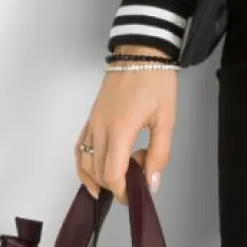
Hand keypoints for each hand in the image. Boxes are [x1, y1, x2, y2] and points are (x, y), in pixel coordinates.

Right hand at [75, 47, 177, 204]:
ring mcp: (93, 122)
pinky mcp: (91, 117)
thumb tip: (152, 183)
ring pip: (84, 162)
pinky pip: (80, 146)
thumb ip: (159, 154)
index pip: (112, 175)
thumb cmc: (156, 81)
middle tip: (139, 176)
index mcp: (120, 130)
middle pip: (97, 172)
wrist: (140, 52)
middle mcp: (100, 128)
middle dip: (116, 185)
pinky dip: (84, 163)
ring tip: (118, 182)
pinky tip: (94, 171)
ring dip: (98, 178)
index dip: (123, 192)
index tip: (136, 195)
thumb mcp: (166, 120)